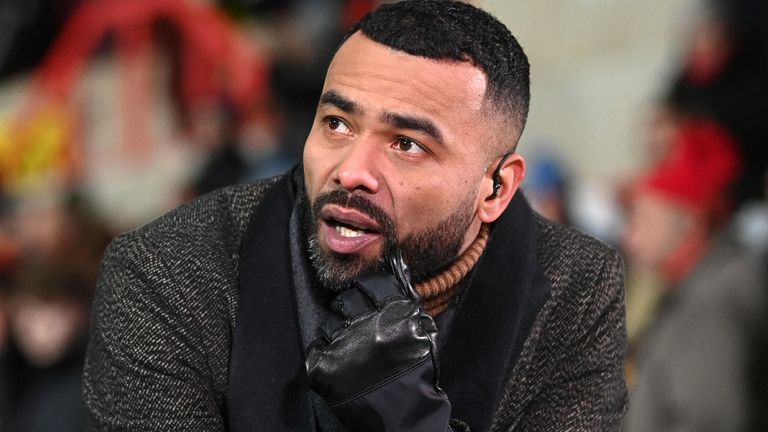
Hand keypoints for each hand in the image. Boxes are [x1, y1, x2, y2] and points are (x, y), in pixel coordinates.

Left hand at [306, 250, 454, 430]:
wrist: (404, 417)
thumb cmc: (417, 373)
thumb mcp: (423, 330)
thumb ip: (408, 296)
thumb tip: (396, 261)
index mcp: (395, 312)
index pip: (370, 283)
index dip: (366, 290)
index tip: (366, 299)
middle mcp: (368, 325)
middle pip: (345, 301)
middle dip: (350, 311)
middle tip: (358, 328)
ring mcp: (344, 346)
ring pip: (329, 324)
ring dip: (338, 335)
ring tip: (352, 352)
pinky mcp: (324, 368)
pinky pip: (316, 347)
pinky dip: (325, 355)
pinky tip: (340, 366)